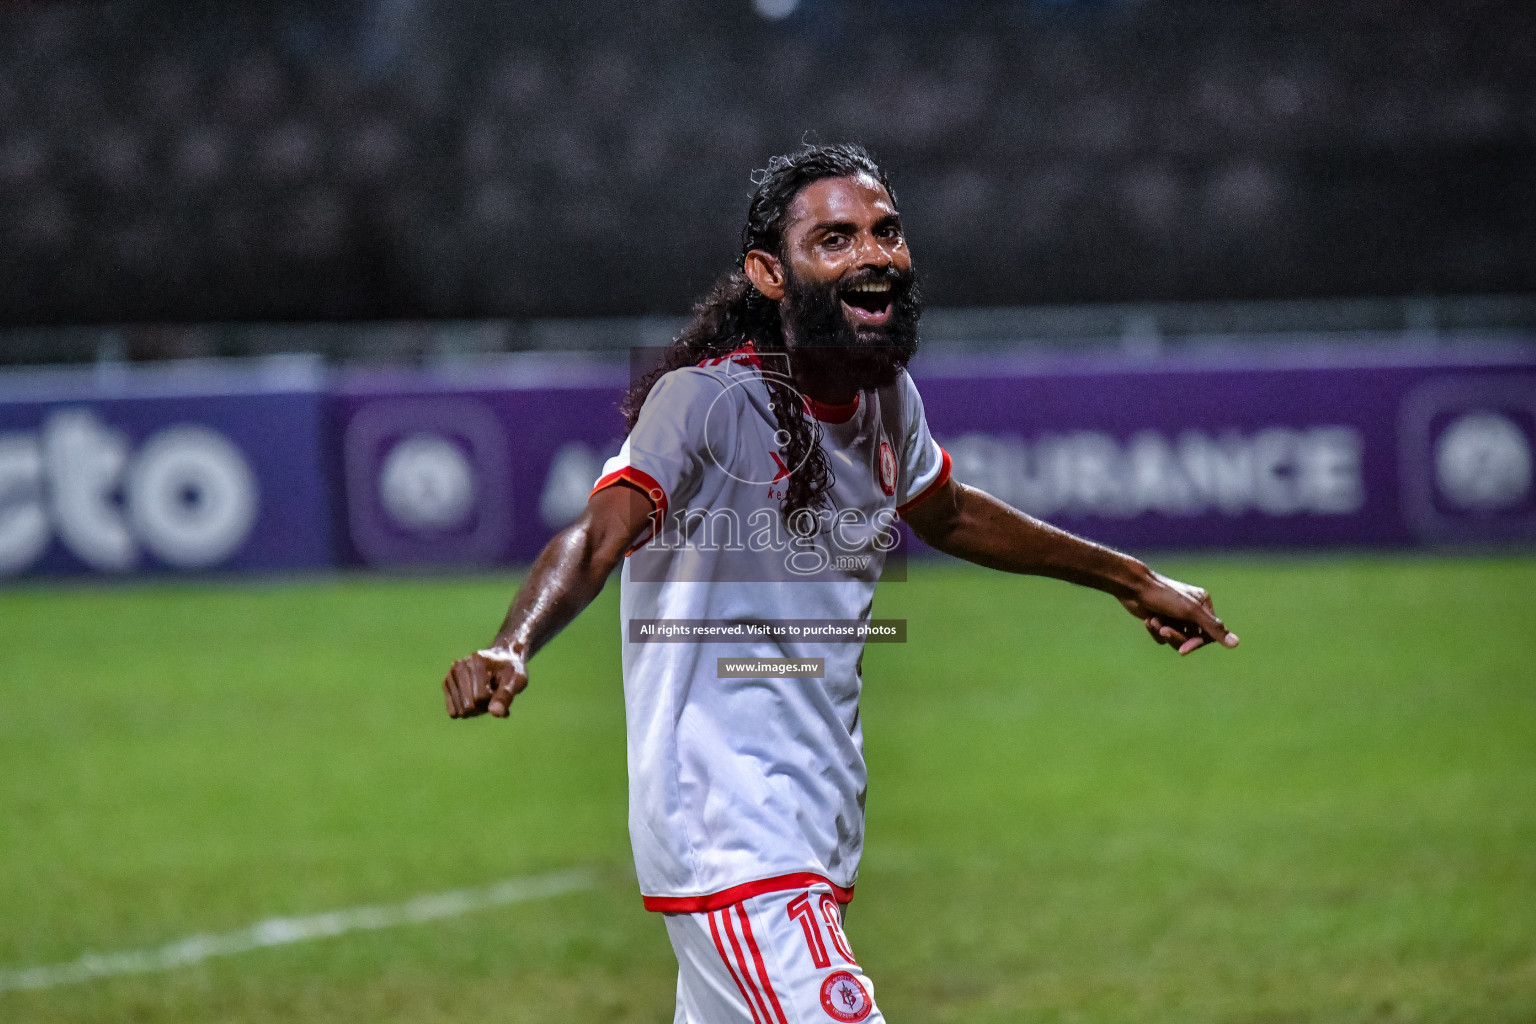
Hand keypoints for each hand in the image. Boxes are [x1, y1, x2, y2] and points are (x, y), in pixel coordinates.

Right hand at [442, 645, 527, 718]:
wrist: (501, 659)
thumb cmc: (511, 671)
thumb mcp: (517, 680)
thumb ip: (506, 696)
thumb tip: (495, 713)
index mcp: (478, 661)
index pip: (481, 697)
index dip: (493, 700)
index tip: (499, 687)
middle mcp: (461, 665)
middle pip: (469, 705)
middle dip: (483, 706)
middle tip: (492, 692)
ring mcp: (452, 674)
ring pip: (460, 709)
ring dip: (475, 709)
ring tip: (483, 694)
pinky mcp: (447, 683)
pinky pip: (453, 710)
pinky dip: (466, 710)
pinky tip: (473, 699)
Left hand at [1118, 570, 1238, 655]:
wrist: (1133, 587)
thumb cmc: (1163, 595)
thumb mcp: (1190, 612)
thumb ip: (1213, 628)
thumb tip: (1235, 644)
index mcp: (1203, 604)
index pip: (1210, 633)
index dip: (1197, 643)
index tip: (1183, 650)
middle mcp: (1191, 609)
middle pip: (1192, 638)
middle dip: (1176, 637)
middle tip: (1163, 630)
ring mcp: (1175, 615)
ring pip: (1176, 639)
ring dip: (1163, 633)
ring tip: (1153, 621)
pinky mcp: (1161, 619)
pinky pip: (1162, 637)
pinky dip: (1155, 631)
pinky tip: (1148, 620)